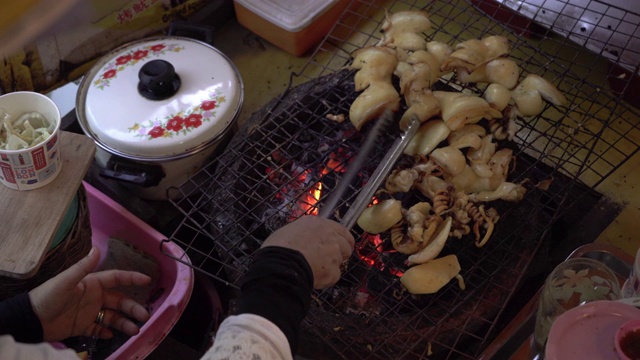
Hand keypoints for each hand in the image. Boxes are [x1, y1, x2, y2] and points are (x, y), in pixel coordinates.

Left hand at [28, 246, 151, 341]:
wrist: (32, 319)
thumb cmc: (48, 296)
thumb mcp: (66, 281)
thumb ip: (83, 266)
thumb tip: (97, 249)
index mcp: (93, 283)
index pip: (117, 278)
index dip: (132, 278)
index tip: (147, 280)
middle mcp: (95, 297)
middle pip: (119, 301)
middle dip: (133, 308)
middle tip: (144, 315)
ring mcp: (89, 312)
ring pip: (112, 317)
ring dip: (124, 322)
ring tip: (134, 330)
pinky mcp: (82, 326)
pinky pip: (98, 329)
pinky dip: (106, 332)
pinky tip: (111, 335)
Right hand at [261, 216, 354, 288]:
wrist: (280, 264)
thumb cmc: (278, 247)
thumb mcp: (290, 230)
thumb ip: (305, 233)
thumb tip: (305, 240)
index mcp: (319, 224)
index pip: (341, 230)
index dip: (342, 239)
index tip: (342, 245)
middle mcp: (330, 236)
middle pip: (346, 246)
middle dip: (341, 254)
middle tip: (330, 261)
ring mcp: (334, 254)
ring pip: (340, 262)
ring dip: (331, 266)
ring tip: (315, 270)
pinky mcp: (333, 271)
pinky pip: (333, 277)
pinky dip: (325, 279)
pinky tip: (313, 278)